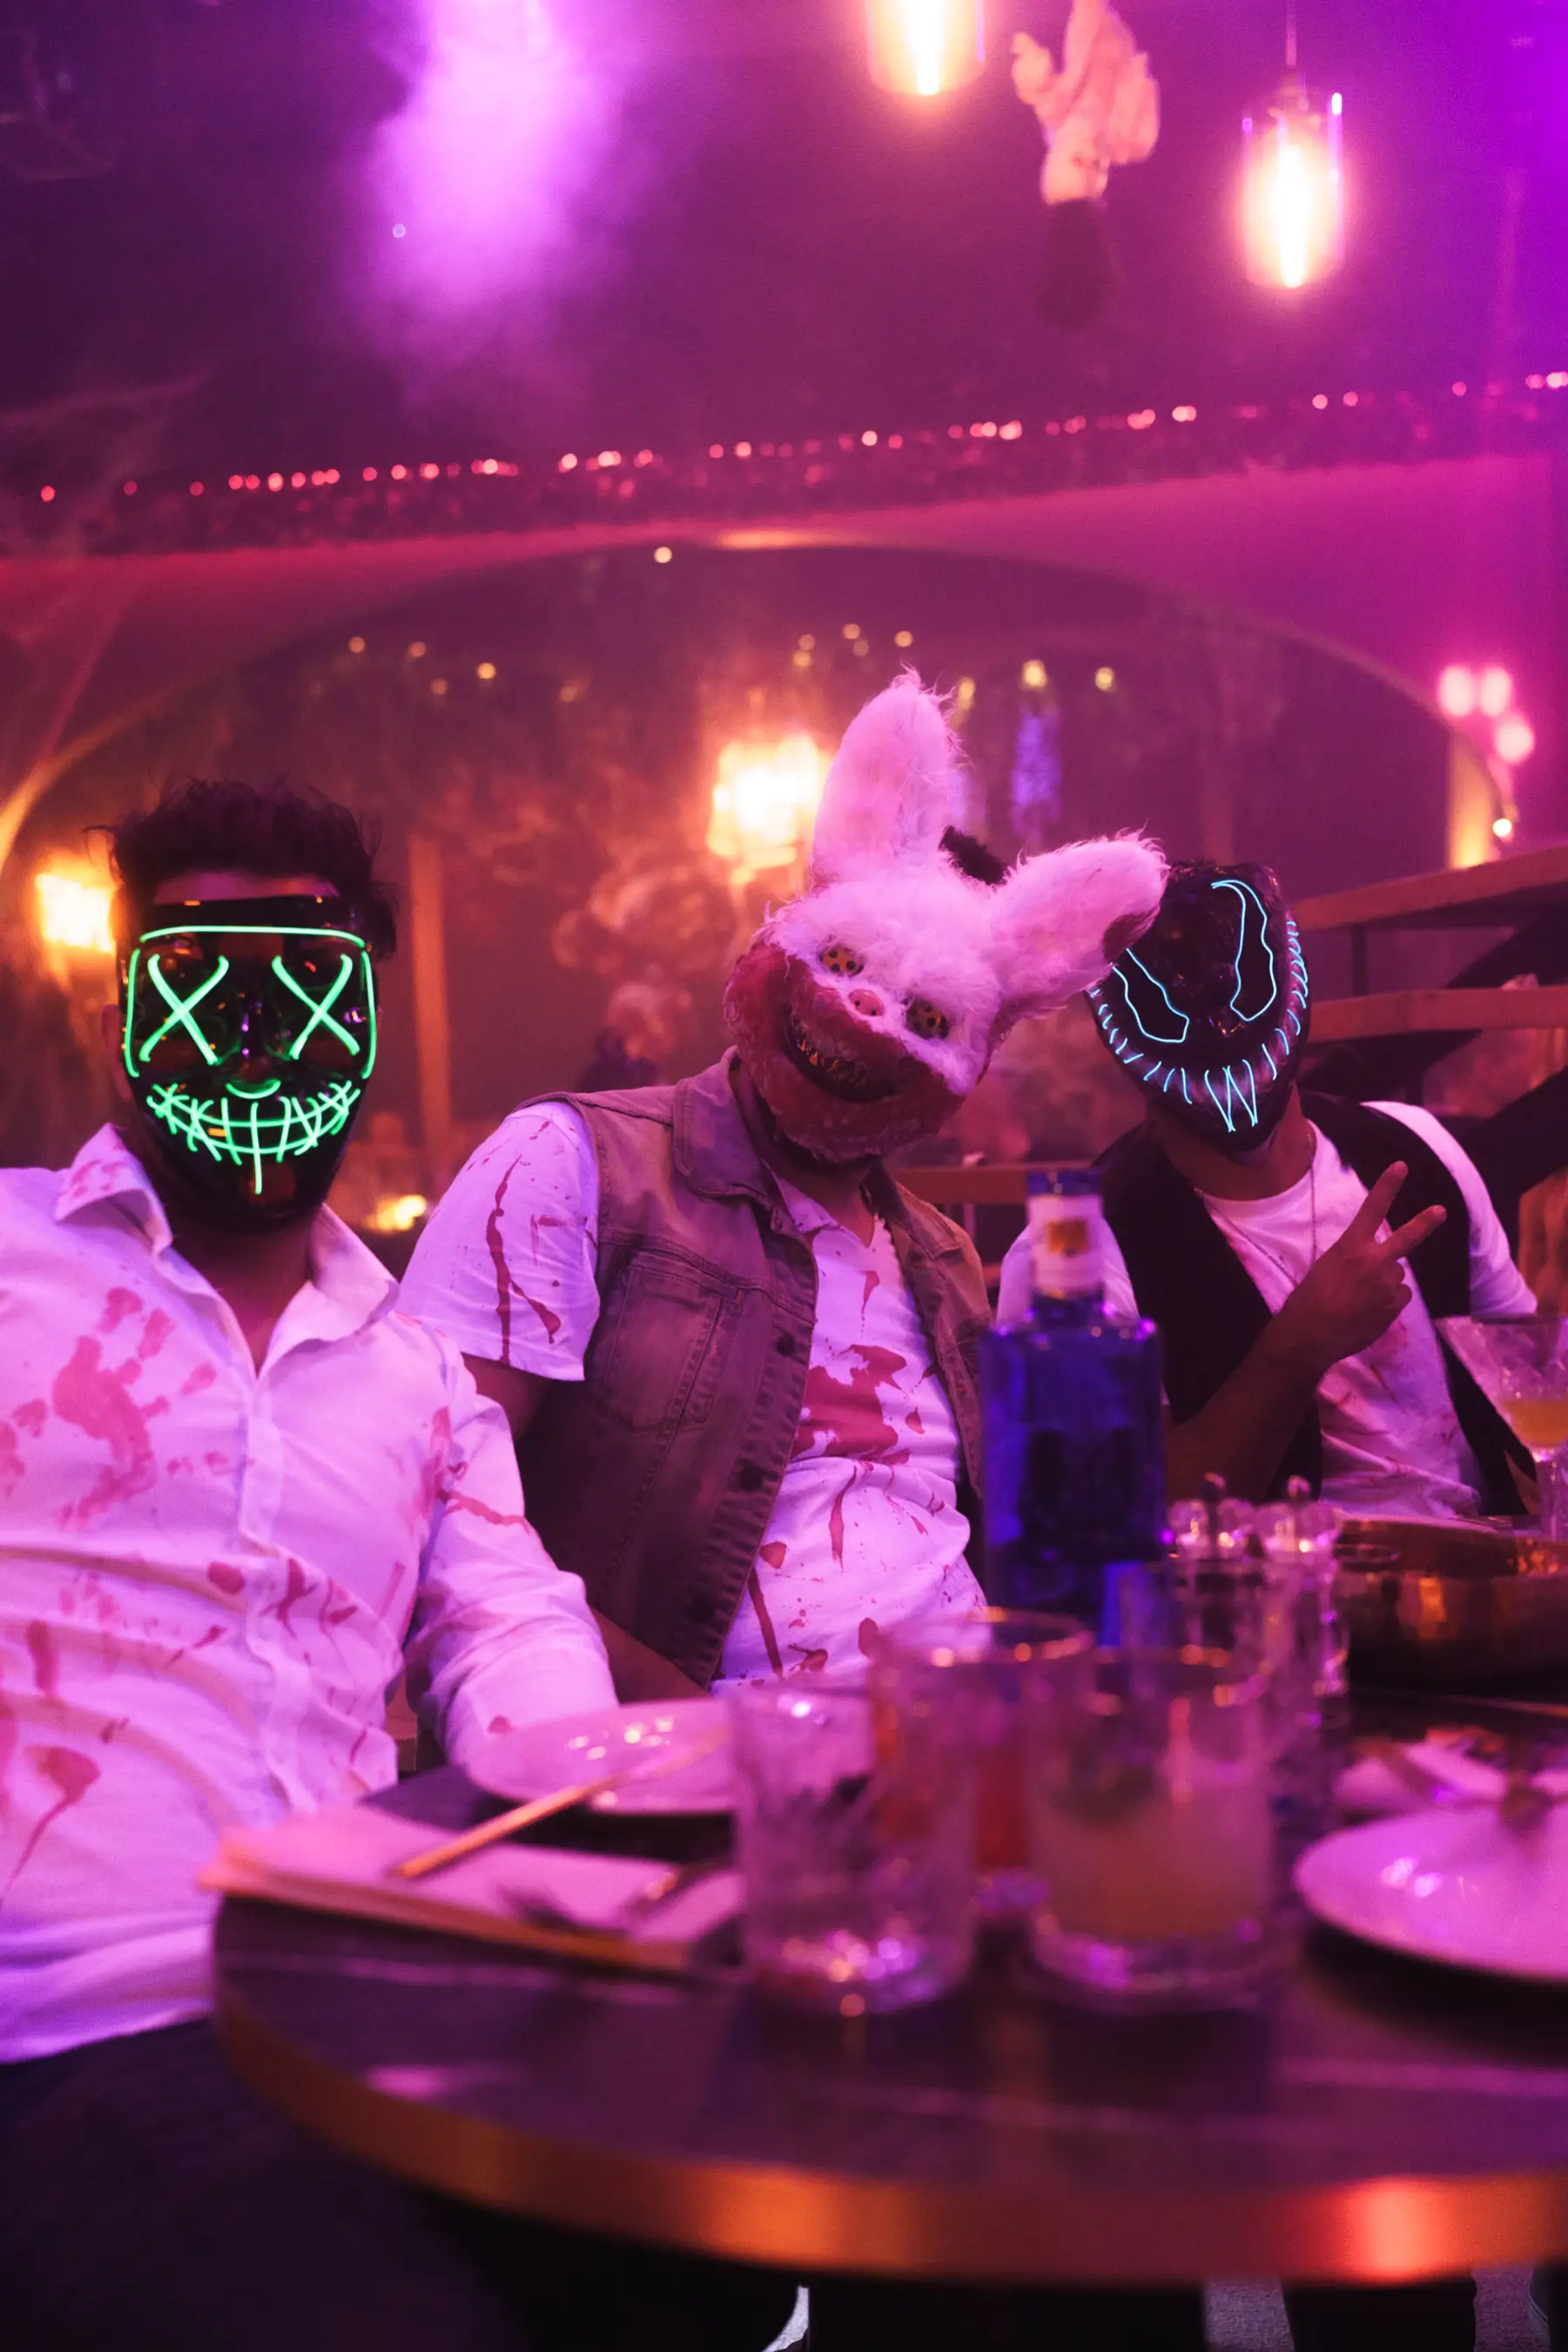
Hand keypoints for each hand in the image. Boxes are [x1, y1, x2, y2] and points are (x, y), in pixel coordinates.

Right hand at [1272, 1161, 1445, 1378]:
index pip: (1372, 1209)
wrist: (1312, 1333)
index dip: (1388, 1186)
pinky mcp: (1394, 1306)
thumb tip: (1371, 1267)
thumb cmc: (1309, 1299)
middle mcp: (1374, 1260)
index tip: (1401, 1166)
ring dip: (1383, 1283)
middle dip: (1425, 1223)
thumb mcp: (1327, 1267)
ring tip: (1358, 1299)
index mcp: (1351, 1246)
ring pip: (1394, 1277)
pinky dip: (1386, 1302)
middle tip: (1441, 1211)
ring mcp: (1387, 1284)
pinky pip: (1397, 1297)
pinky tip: (1366, 1312)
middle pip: (1406, 1238)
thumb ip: (1353, 1260)